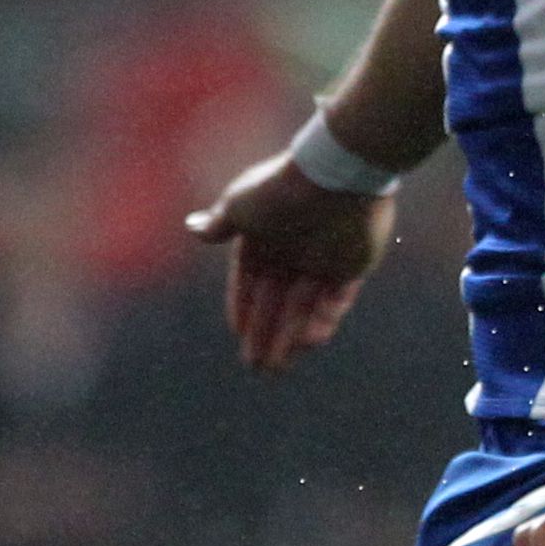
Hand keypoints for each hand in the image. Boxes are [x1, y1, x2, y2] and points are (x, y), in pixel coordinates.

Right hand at [186, 148, 397, 373]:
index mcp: (263, 238)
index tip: (237, 331)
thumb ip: (219, 224)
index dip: (243, 306)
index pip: (249, 281)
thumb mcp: (239, 205)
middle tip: (255, 366)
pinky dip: (323, 322)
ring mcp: (322, 260)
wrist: (334, 177)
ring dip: (290, 338)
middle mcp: (291, 252)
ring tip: (277, 368)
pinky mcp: (351, 267)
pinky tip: (308, 343)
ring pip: (303, 308)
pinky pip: (335, 303)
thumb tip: (193, 229)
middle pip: (275, 302)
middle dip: (264, 334)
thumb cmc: (280, 190)